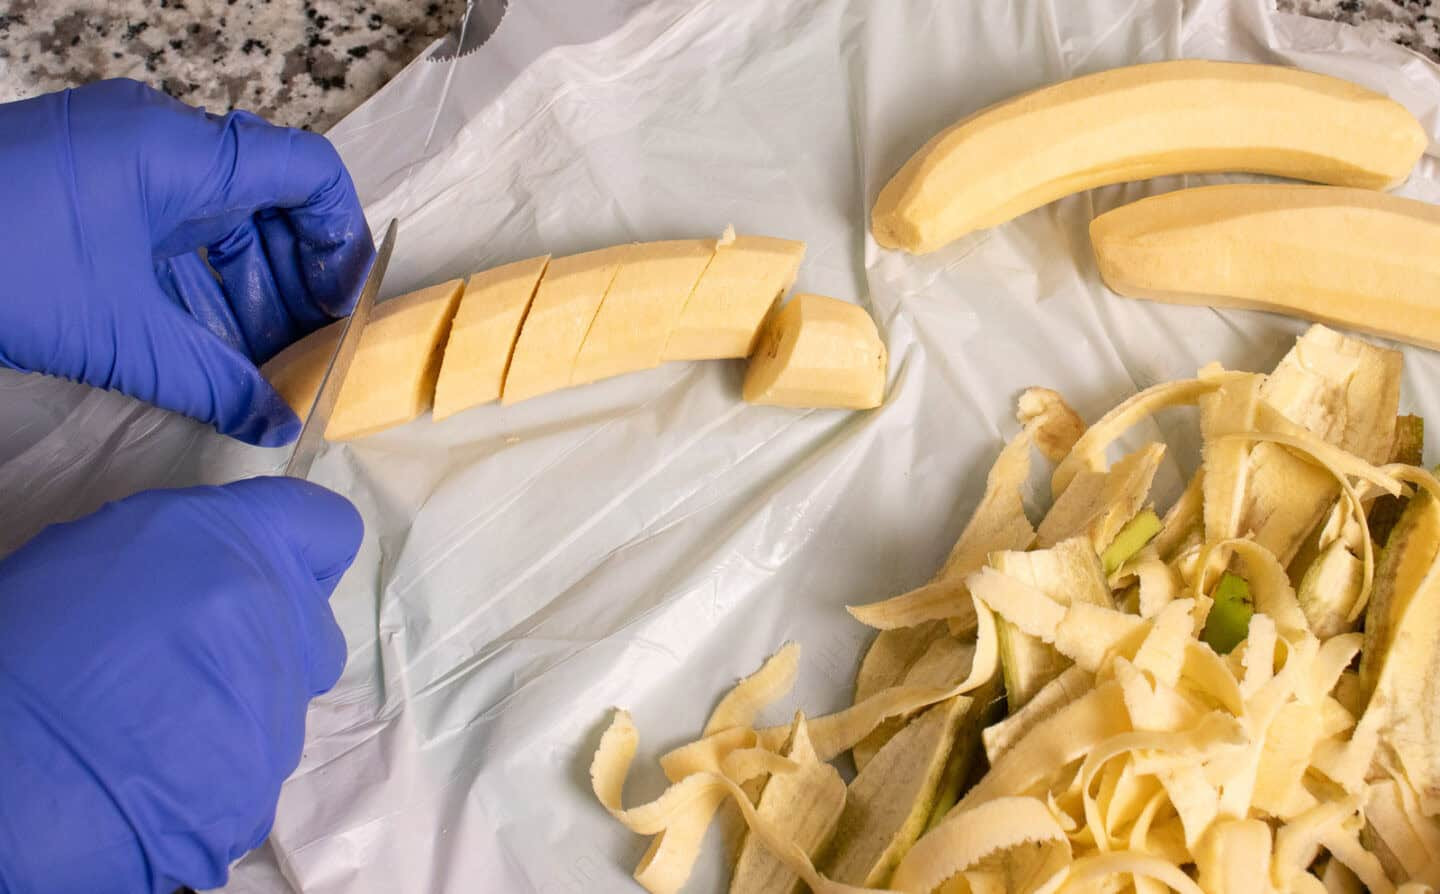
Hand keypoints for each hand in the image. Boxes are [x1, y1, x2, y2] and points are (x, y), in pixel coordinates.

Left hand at [0, 79, 373, 446]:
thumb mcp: (119, 337)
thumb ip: (212, 383)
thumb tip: (277, 424)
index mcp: (177, 151)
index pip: (307, 173)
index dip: (341, 243)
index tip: (341, 312)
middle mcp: (155, 140)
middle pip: (266, 202)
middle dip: (293, 283)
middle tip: (305, 354)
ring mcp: (114, 159)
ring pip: (214, 220)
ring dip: (245, 291)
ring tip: (258, 365)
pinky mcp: (83, 186)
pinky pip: (166, 228)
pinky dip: (193, 284)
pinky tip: (203, 344)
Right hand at [0, 478, 362, 892]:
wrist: (1, 766)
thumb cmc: (24, 639)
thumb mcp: (104, 551)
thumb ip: (192, 553)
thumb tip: (217, 570)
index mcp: (237, 540)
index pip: (326, 528)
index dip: (303, 550)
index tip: (269, 569)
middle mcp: (277, 614)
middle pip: (310, 628)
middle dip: (270, 640)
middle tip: (193, 655)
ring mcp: (279, 704)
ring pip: (283, 700)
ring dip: (237, 704)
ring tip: (155, 719)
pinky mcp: (264, 780)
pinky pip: (254, 764)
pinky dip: (217, 764)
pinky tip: (152, 769)